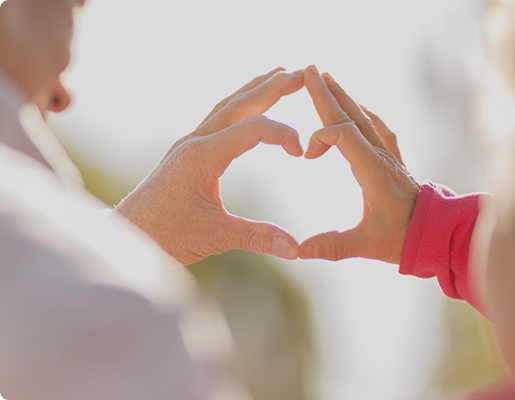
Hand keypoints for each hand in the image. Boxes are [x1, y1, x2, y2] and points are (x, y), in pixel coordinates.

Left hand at [115, 68, 304, 264]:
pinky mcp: (187, 151)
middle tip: (302, 72)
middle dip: (273, 86)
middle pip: (240, 103)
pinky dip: (237, 104)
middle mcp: (196, 141)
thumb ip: (256, 237)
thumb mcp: (214, 236)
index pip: (253, 129)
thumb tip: (296, 250)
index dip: (283, 134)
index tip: (302, 152)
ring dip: (254, 88)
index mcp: (203, 155)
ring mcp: (189, 143)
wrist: (128, 235)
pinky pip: (216, 117)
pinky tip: (244, 106)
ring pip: (226, 105)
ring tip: (277, 74)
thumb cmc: (164, 235)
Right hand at [298, 66, 419, 263]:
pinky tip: (357, 106)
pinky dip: (364, 112)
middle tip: (309, 70)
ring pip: (362, 117)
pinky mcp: (391, 159)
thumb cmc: (403, 238)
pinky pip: (378, 127)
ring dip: (343, 96)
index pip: (343, 133)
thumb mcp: (366, 244)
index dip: (320, 136)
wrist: (436, 232)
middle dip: (327, 93)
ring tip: (327, 78)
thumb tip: (298, 251)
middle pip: (350, 116)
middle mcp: (379, 156)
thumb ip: (332, 246)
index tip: (306, 155)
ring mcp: (387, 155)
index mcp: (372, 170)